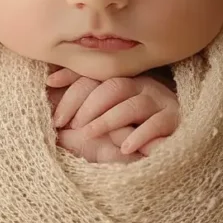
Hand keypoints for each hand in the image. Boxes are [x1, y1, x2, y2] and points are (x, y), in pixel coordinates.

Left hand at [47, 68, 178, 157]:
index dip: (72, 77)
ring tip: (88, 134)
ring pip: (133, 105)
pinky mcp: (173, 121)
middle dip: (88, 104)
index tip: (49, 85)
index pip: (97, 74)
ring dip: (108, 120)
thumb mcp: (99, 124)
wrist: (171, 146)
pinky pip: (157, 125)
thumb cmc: (128, 135)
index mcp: (124, 81)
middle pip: (114, 86)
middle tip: (69, 123)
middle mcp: (142, 87)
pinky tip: (125, 148)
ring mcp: (160, 103)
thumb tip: (48, 92)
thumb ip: (77, 113)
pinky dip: (140, 136)